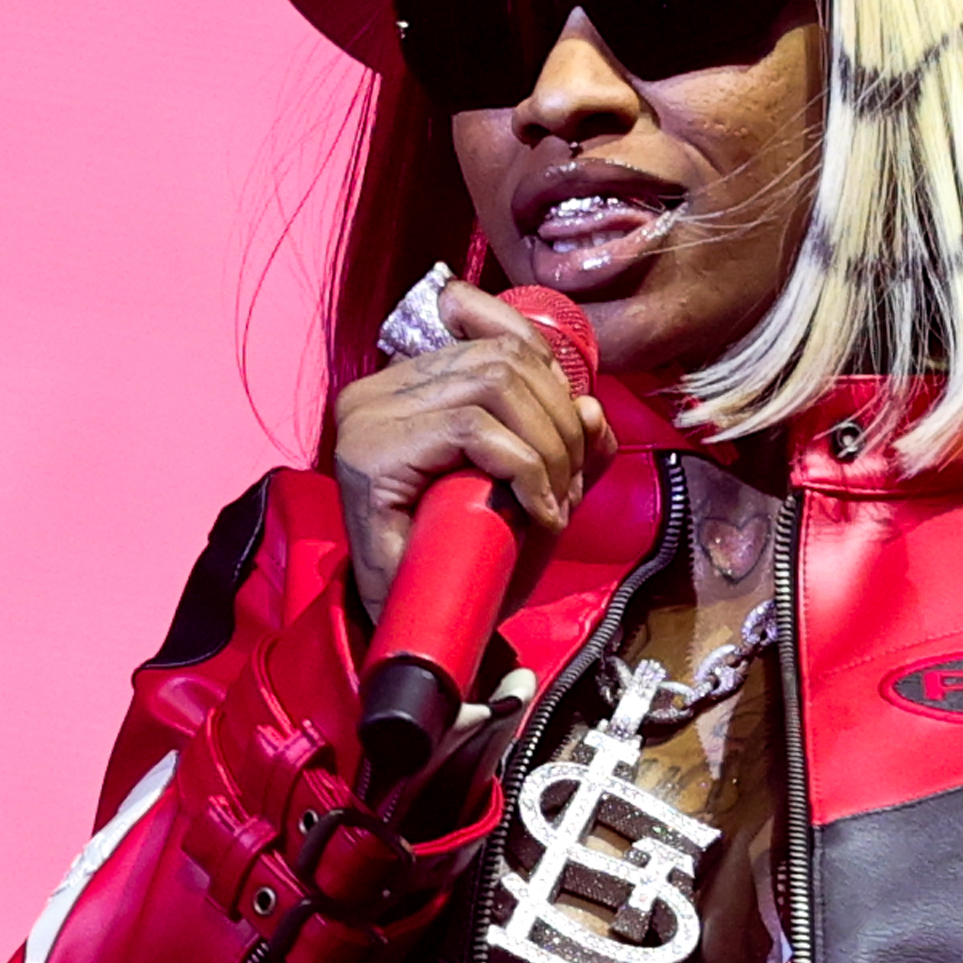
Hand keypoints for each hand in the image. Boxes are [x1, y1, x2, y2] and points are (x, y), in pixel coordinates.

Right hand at [327, 282, 609, 613]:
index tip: (576, 424)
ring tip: (554, 501)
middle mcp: (379, 388)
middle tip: (571, 486)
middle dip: (559, 420)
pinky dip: (524, 468)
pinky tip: (538, 511)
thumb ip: (561, 443)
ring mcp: (370, 415)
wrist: (409, 629)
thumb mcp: (525, 489)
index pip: (492, 332)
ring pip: (495, 384)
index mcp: (406, 384)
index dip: (551, 368)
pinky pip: (474, 429)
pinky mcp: (373, 450)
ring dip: (547, 445)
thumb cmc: (460, 559)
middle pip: (504, 358)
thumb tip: (592, 407)